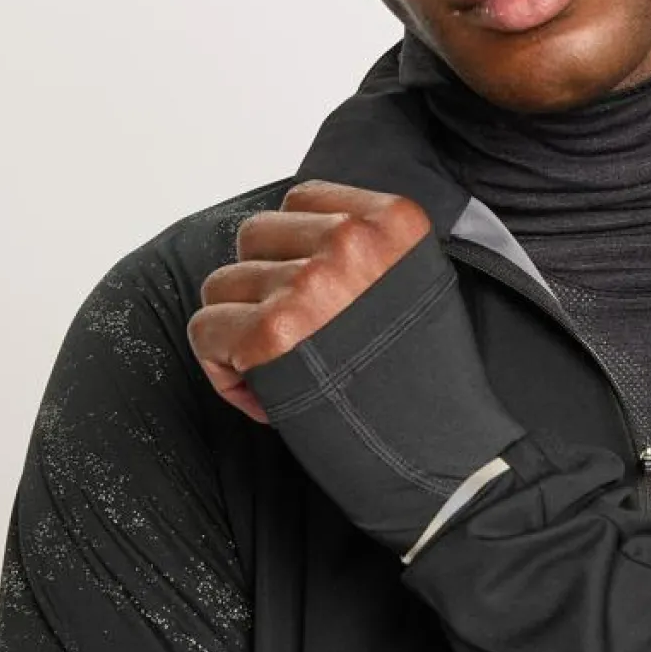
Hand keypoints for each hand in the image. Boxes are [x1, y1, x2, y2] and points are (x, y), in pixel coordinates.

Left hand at [187, 179, 431, 424]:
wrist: (444, 451)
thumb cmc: (430, 383)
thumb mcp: (420, 284)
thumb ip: (366, 251)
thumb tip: (292, 248)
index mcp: (392, 222)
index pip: (303, 200)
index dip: (292, 250)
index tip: (310, 295)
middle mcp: (350, 242)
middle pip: (253, 236)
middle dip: (262, 287)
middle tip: (296, 339)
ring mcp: (308, 284)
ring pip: (222, 284)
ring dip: (241, 330)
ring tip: (284, 369)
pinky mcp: (270, 333)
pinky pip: (205, 330)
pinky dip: (223, 367)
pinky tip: (264, 392)